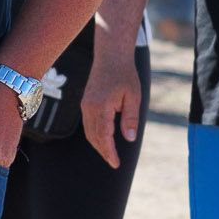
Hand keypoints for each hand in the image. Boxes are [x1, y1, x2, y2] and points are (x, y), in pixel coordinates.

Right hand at [81, 28, 142, 169]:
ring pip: (89, 132)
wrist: (111, 55)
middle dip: (103, 151)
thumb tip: (130, 139)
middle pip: (94, 137)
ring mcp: (85, 105)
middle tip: (113, 162)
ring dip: (98, 144)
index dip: (110, 152)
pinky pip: (88, 124)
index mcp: (101, 107)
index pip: (104, 137)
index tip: (116, 164)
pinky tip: (103, 138)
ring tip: (109, 153)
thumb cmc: (125, 74)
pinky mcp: (85, 103)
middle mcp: (89, 108)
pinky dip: (95, 134)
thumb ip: (130, 119)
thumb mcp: (134, 97)